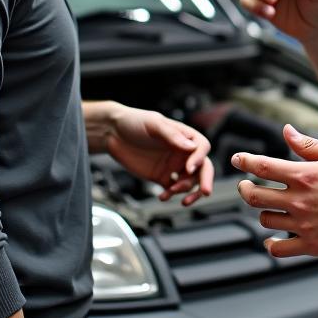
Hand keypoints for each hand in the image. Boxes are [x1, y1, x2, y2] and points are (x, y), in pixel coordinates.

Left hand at [85, 102, 213, 205]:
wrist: (112, 133)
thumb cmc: (134, 121)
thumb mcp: (153, 124)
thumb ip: (172, 135)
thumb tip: (192, 147)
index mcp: (183, 136)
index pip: (201, 147)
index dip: (199, 158)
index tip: (189, 168)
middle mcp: (181, 152)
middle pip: (202, 167)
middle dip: (205, 180)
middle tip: (205, 192)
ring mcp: (172, 165)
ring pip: (189, 181)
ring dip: (184, 189)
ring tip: (171, 191)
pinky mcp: (161, 176)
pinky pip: (172, 189)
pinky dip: (171, 195)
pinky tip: (162, 196)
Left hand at [231, 125, 317, 257]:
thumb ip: (308, 145)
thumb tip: (287, 131)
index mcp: (305, 175)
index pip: (263, 166)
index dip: (245, 161)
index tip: (236, 159)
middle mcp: (300, 200)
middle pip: (255, 195)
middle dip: (244, 189)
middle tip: (245, 186)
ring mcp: (304, 225)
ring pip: (266, 220)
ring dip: (264, 212)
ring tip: (270, 208)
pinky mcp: (312, 246)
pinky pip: (279, 249)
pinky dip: (271, 245)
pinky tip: (272, 239)